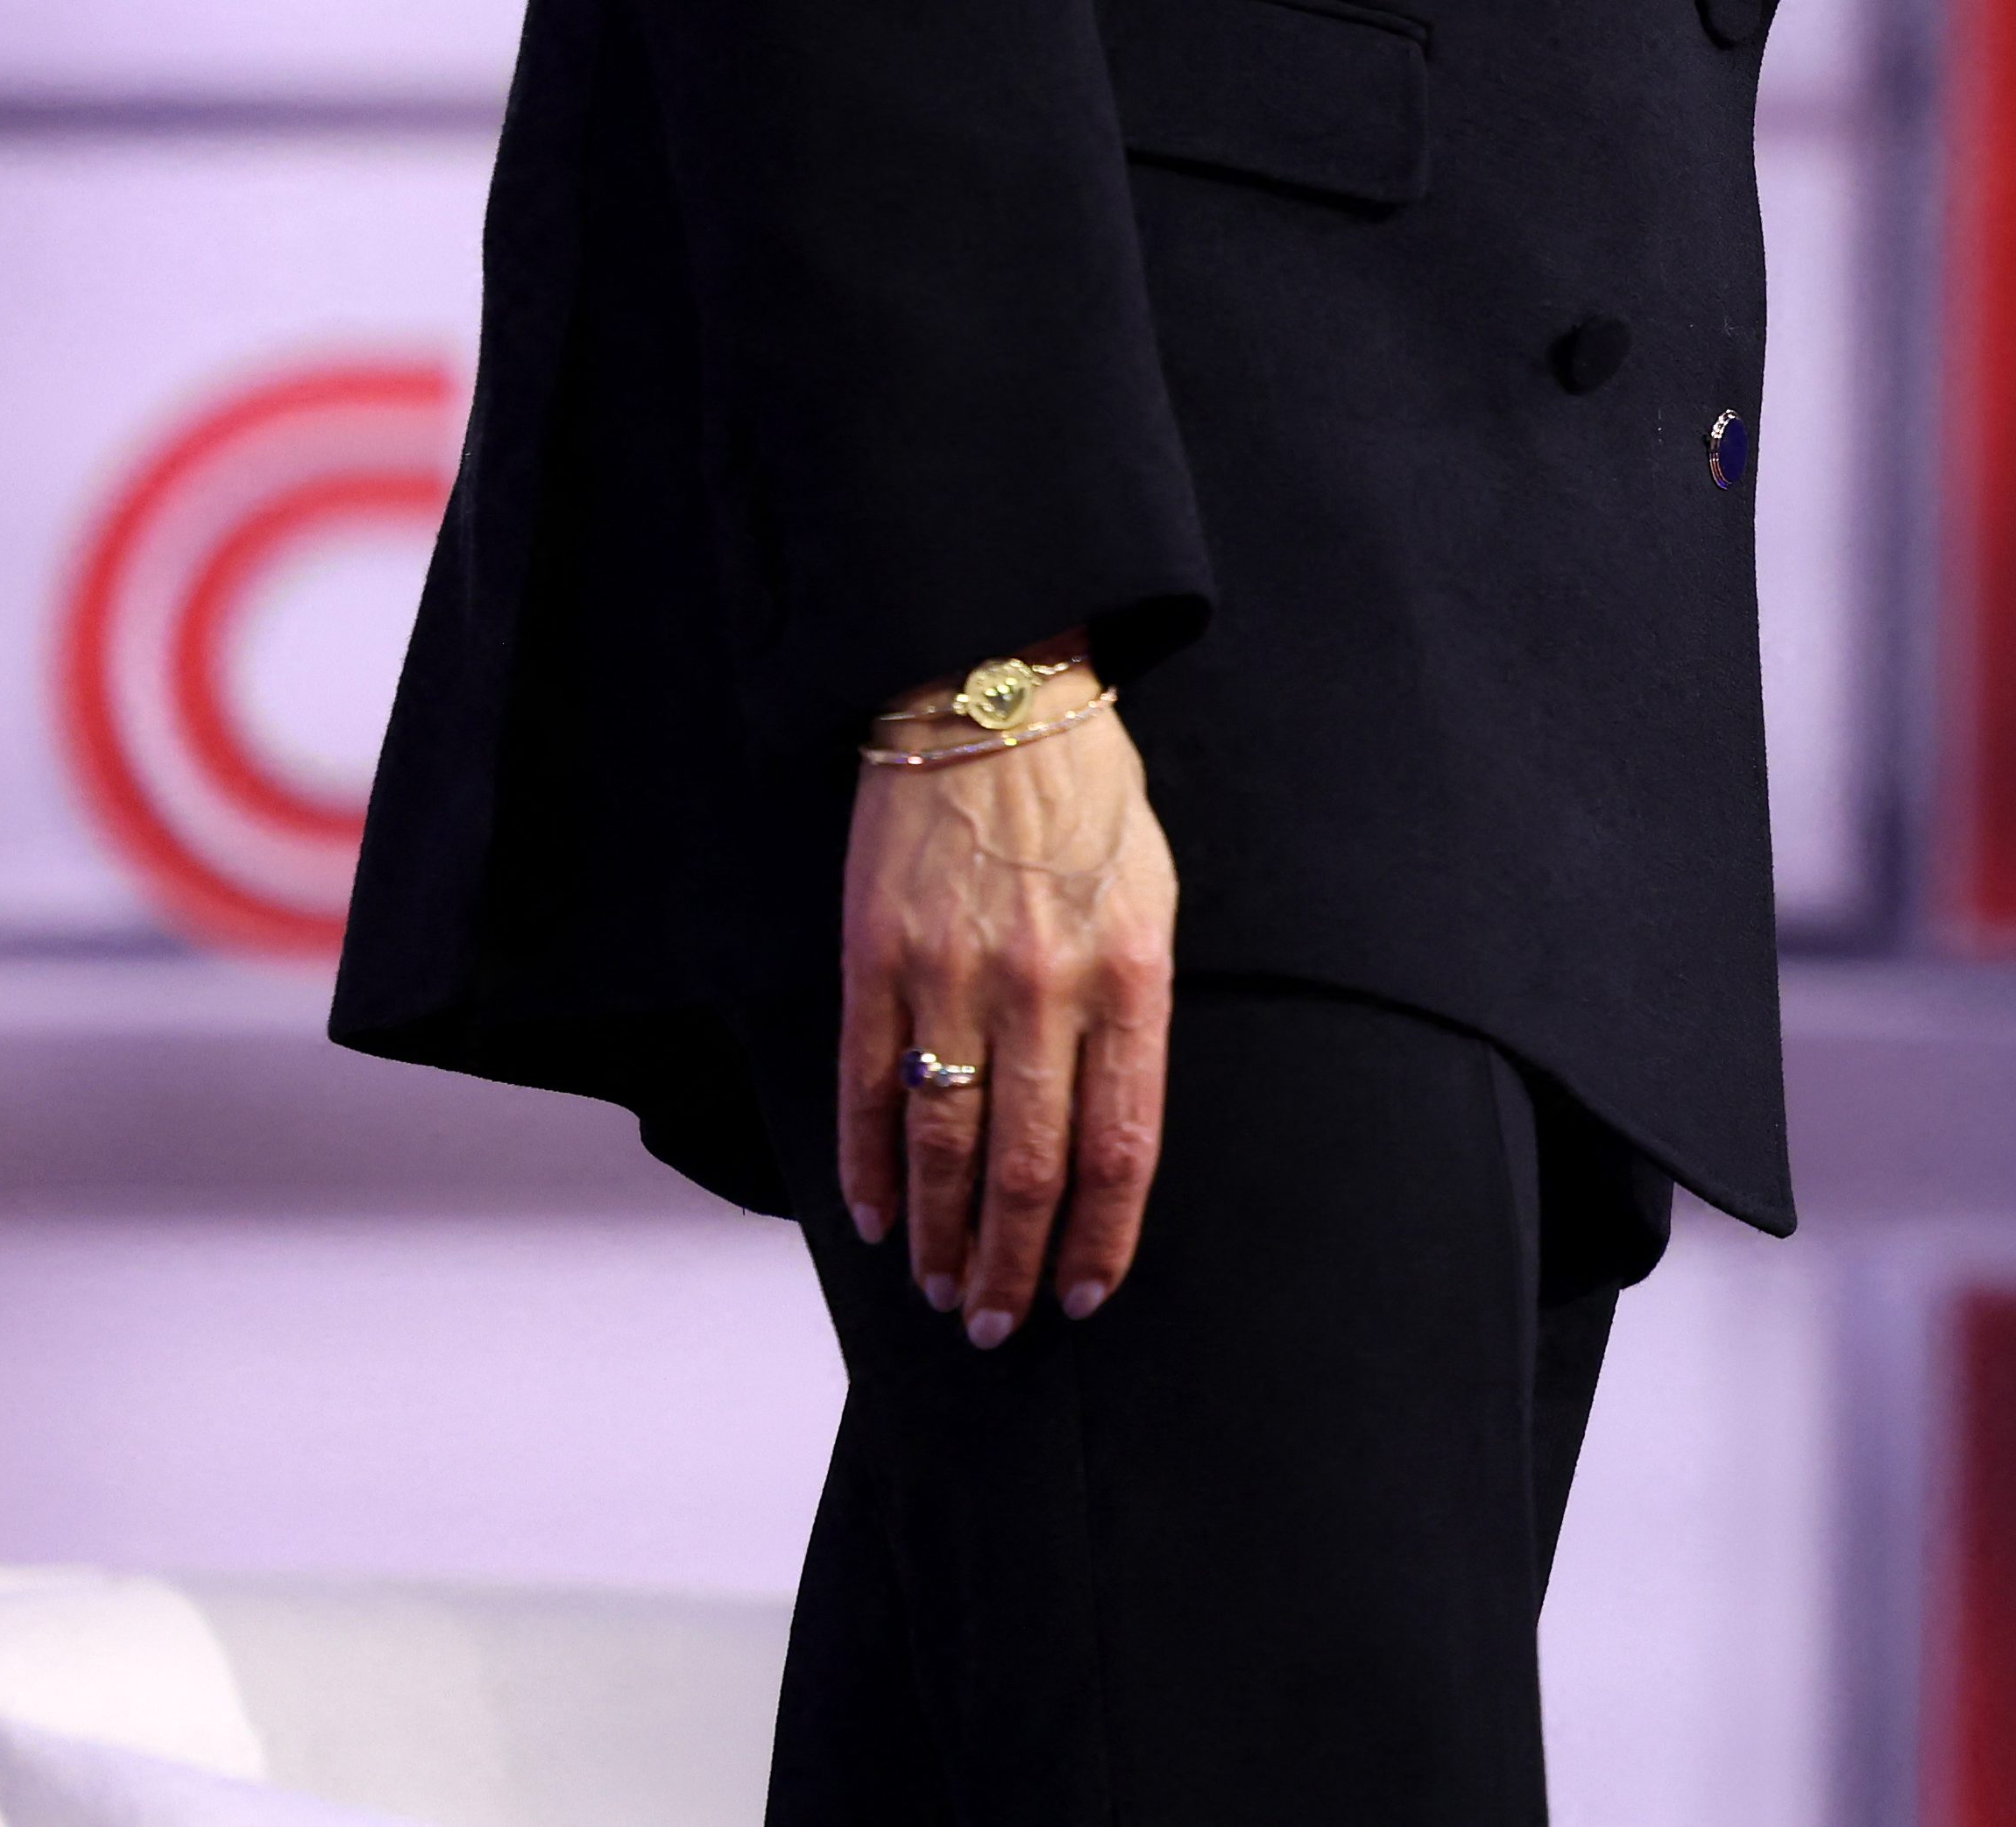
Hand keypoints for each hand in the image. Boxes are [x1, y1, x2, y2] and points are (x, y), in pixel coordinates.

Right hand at [837, 693, 1176, 1345]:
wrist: (990, 691)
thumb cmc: (1084, 796)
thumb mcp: (1150, 895)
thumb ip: (1133, 1011)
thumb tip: (1107, 1131)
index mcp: (1128, 974)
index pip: (1119, 1146)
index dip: (1099, 1239)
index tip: (1082, 1297)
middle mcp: (1042, 986)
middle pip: (1028, 1168)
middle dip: (1012, 1266)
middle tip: (996, 1324)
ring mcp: (951, 972)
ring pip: (943, 1143)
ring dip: (939, 1233)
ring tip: (940, 1286)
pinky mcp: (876, 953)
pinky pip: (867, 1083)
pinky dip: (865, 1163)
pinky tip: (871, 1216)